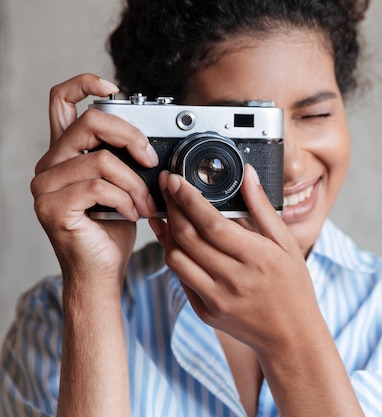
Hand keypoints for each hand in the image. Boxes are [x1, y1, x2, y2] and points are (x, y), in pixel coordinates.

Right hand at [30, 73, 157, 294]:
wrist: (102, 270)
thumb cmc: (113, 229)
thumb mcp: (124, 185)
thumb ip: (124, 158)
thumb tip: (149, 141)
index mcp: (66, 153)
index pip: (61, 101)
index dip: (84, 83)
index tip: (113, 87)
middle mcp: (50, 164)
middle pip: (91, 122)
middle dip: (132, 137)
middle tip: (150, 160)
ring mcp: (46, 185)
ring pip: (102, 161)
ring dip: (136, 184)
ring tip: (146, 204)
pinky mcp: (52, 206)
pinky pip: (99, 187)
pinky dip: (126, 201)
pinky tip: (132, 214)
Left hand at [149, 165, 322, 352]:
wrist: (291, 336)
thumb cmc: (293, 286)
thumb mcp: (287, 243)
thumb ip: (263, 208)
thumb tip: (247, 174)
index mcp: (257, 258)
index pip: (212, 224)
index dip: (189, 200)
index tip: (175, 180)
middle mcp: (234, 280)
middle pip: (188, 238)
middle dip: (172, 208)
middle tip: (166, 188)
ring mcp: (216, 299)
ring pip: (176, 259)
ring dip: (167, 233)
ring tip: (169, 213)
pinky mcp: (205, 312)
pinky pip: (181, 279)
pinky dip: (175, 256)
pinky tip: (175, 240)